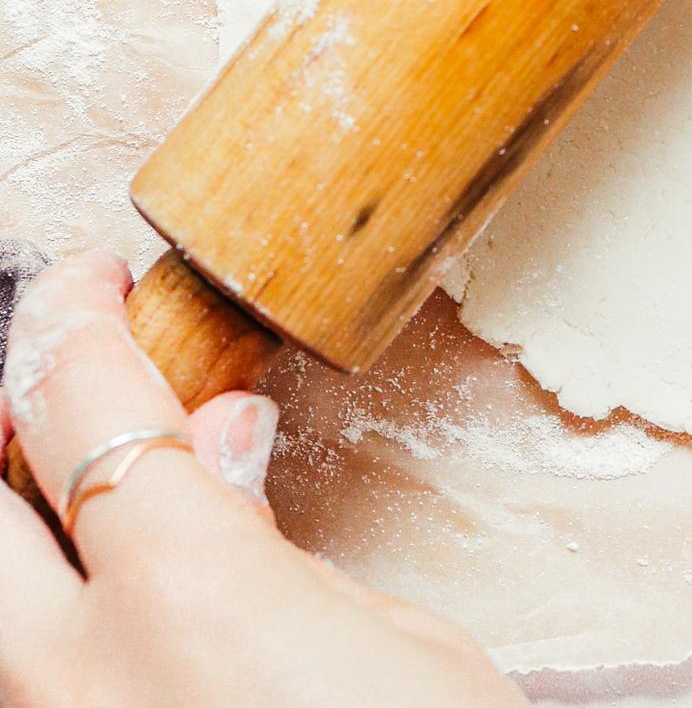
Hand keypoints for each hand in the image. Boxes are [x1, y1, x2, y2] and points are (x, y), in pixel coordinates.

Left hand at [0, 253, 519, 707]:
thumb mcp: (394, 641)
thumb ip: (271, 537)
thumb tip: (222, 443)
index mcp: (179, 593)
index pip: (73, 394)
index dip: (70, 312)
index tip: (89, 282)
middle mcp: (71, 675)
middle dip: (12, 421)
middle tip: (68, 396)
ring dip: (29, 544)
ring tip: (103, 520)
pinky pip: (29, 681)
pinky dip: (52, 633)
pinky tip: (117, 624)